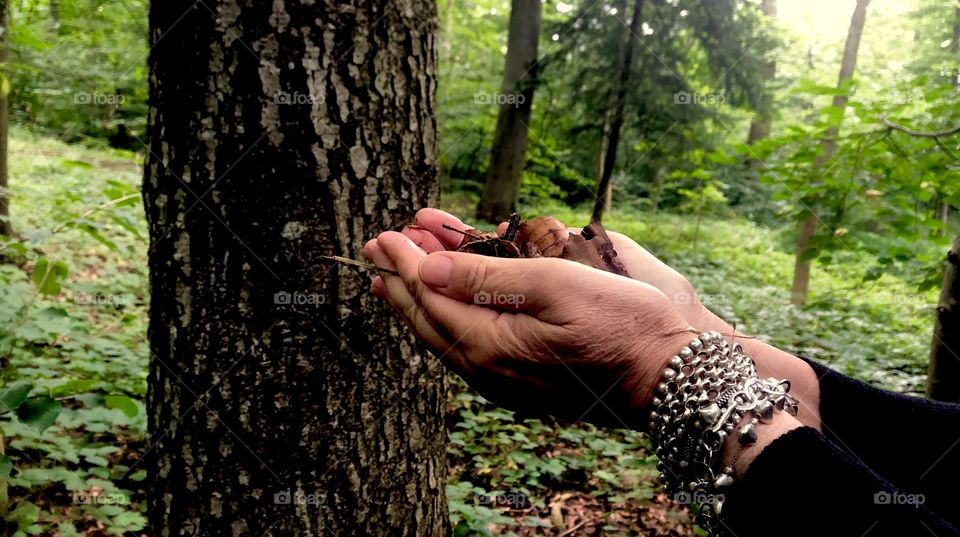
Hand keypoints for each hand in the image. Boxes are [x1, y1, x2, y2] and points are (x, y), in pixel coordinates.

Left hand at [363, 231, 695, 427]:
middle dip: (399, 281)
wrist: (666, 378)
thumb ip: (486, 277)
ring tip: (394, 277)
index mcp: (488, 345)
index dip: (403, 262)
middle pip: (426, 321)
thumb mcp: (554, 285)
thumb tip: (427, 268)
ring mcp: (502, 385)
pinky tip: (443, 309)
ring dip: (417, 301)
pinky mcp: (519, 387)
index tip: (383, 234)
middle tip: (377, 248)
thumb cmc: (619, 324)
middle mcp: (485, 372)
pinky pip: (465, 351)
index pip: (429, 296)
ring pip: (442, 338)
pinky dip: (445, 321)